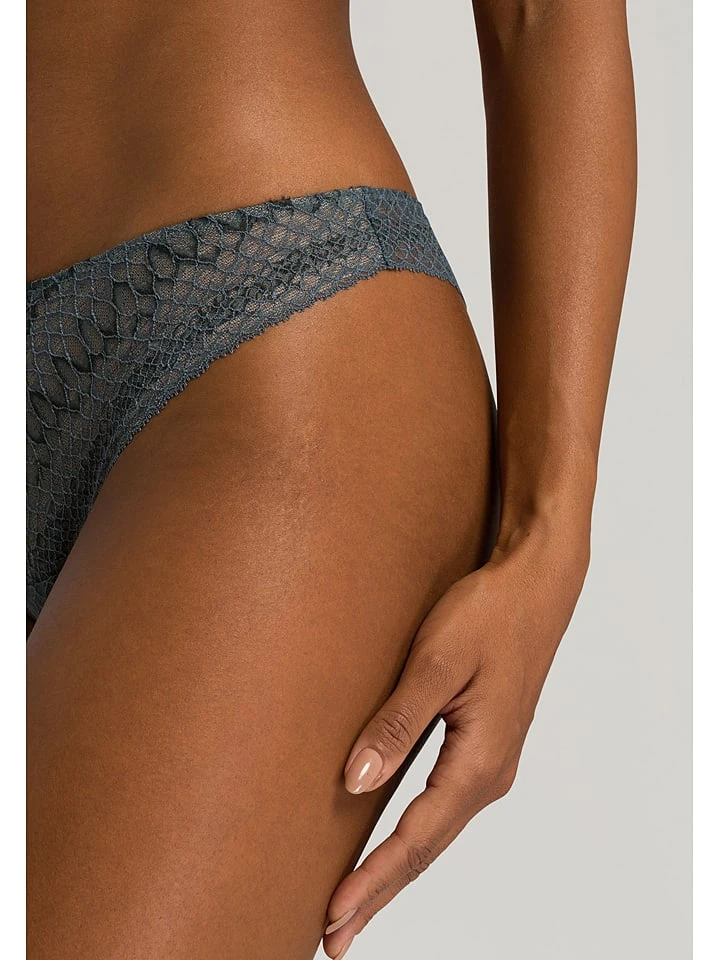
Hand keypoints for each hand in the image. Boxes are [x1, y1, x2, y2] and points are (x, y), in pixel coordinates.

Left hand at [322, 531, 589, 958]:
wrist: (537, 586)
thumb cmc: (490, 616)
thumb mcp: (435, 664)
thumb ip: (396, 724)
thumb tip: (356, 782)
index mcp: (479, 762)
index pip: (415, 839)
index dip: (372, 880)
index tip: (334, 915)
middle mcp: (488, 774)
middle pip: (426, 849)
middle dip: (379, 892)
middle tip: (335, 936)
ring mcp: (489, 763)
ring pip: (434, 832)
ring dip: (395, 869)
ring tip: (356, 902)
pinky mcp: (482, 746)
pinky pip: (442, 807)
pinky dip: (412, 837)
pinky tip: (393, 843)